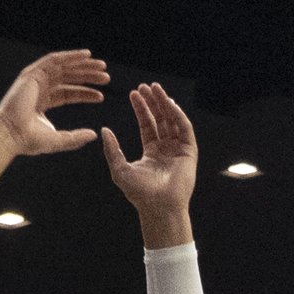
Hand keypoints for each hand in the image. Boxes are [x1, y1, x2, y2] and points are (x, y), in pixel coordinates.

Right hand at [0, 47, 107, 161]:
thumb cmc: (29, 140)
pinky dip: (71, 56)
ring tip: (102, 66)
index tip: (101, 96)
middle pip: (68, 78)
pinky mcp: (32, 73)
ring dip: (83, 64)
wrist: (11, 135)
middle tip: (106, 78)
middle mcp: (38, 89)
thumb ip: (76, 137)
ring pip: (63, 67)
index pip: (68, 93)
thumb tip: (94, 134)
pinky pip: (55, 60)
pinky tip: (86, 55)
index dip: (85, 93)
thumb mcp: (58, 139)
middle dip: (88, 76)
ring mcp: (34, 80)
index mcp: (42, 103)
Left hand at [100, 81, 197, 240]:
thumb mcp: (120, 169)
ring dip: (165, 103)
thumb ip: (112, 149)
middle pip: (160, 119)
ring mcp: (179, 149)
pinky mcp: (190, 152)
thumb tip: (104, 130)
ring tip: (156, 89)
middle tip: (144, 86)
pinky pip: (185, 129)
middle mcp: (166, 148)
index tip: (134, 93)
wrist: (158, 207)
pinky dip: (178, 115)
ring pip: (172, 120)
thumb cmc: (139, 193)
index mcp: (151, 152)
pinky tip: (169, 104)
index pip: (147, 124)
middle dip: (152, 102)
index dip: (141, 109)